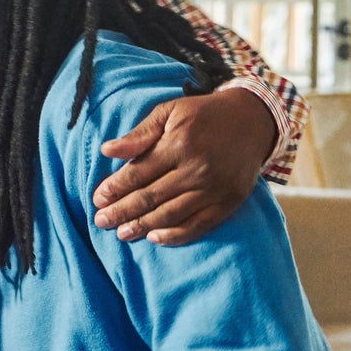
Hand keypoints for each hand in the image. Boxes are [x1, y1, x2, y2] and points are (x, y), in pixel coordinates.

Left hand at [93, 88, 275, 244]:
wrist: (253, 121)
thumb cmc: (203, 115)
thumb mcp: (169, 112)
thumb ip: (139, 134)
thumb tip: (107, 151)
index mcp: (179, 144)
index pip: (138, 173)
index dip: (115, 188)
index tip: (97, 199)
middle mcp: (197, 169)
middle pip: (151, 197)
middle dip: (122, 211)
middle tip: (101, 222)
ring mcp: (215, 188)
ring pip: (171, 214)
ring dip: (143, 226)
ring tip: (122, 233)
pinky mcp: (229, 201)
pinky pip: (199, 224)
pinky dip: (176, 235)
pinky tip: (155, 238)